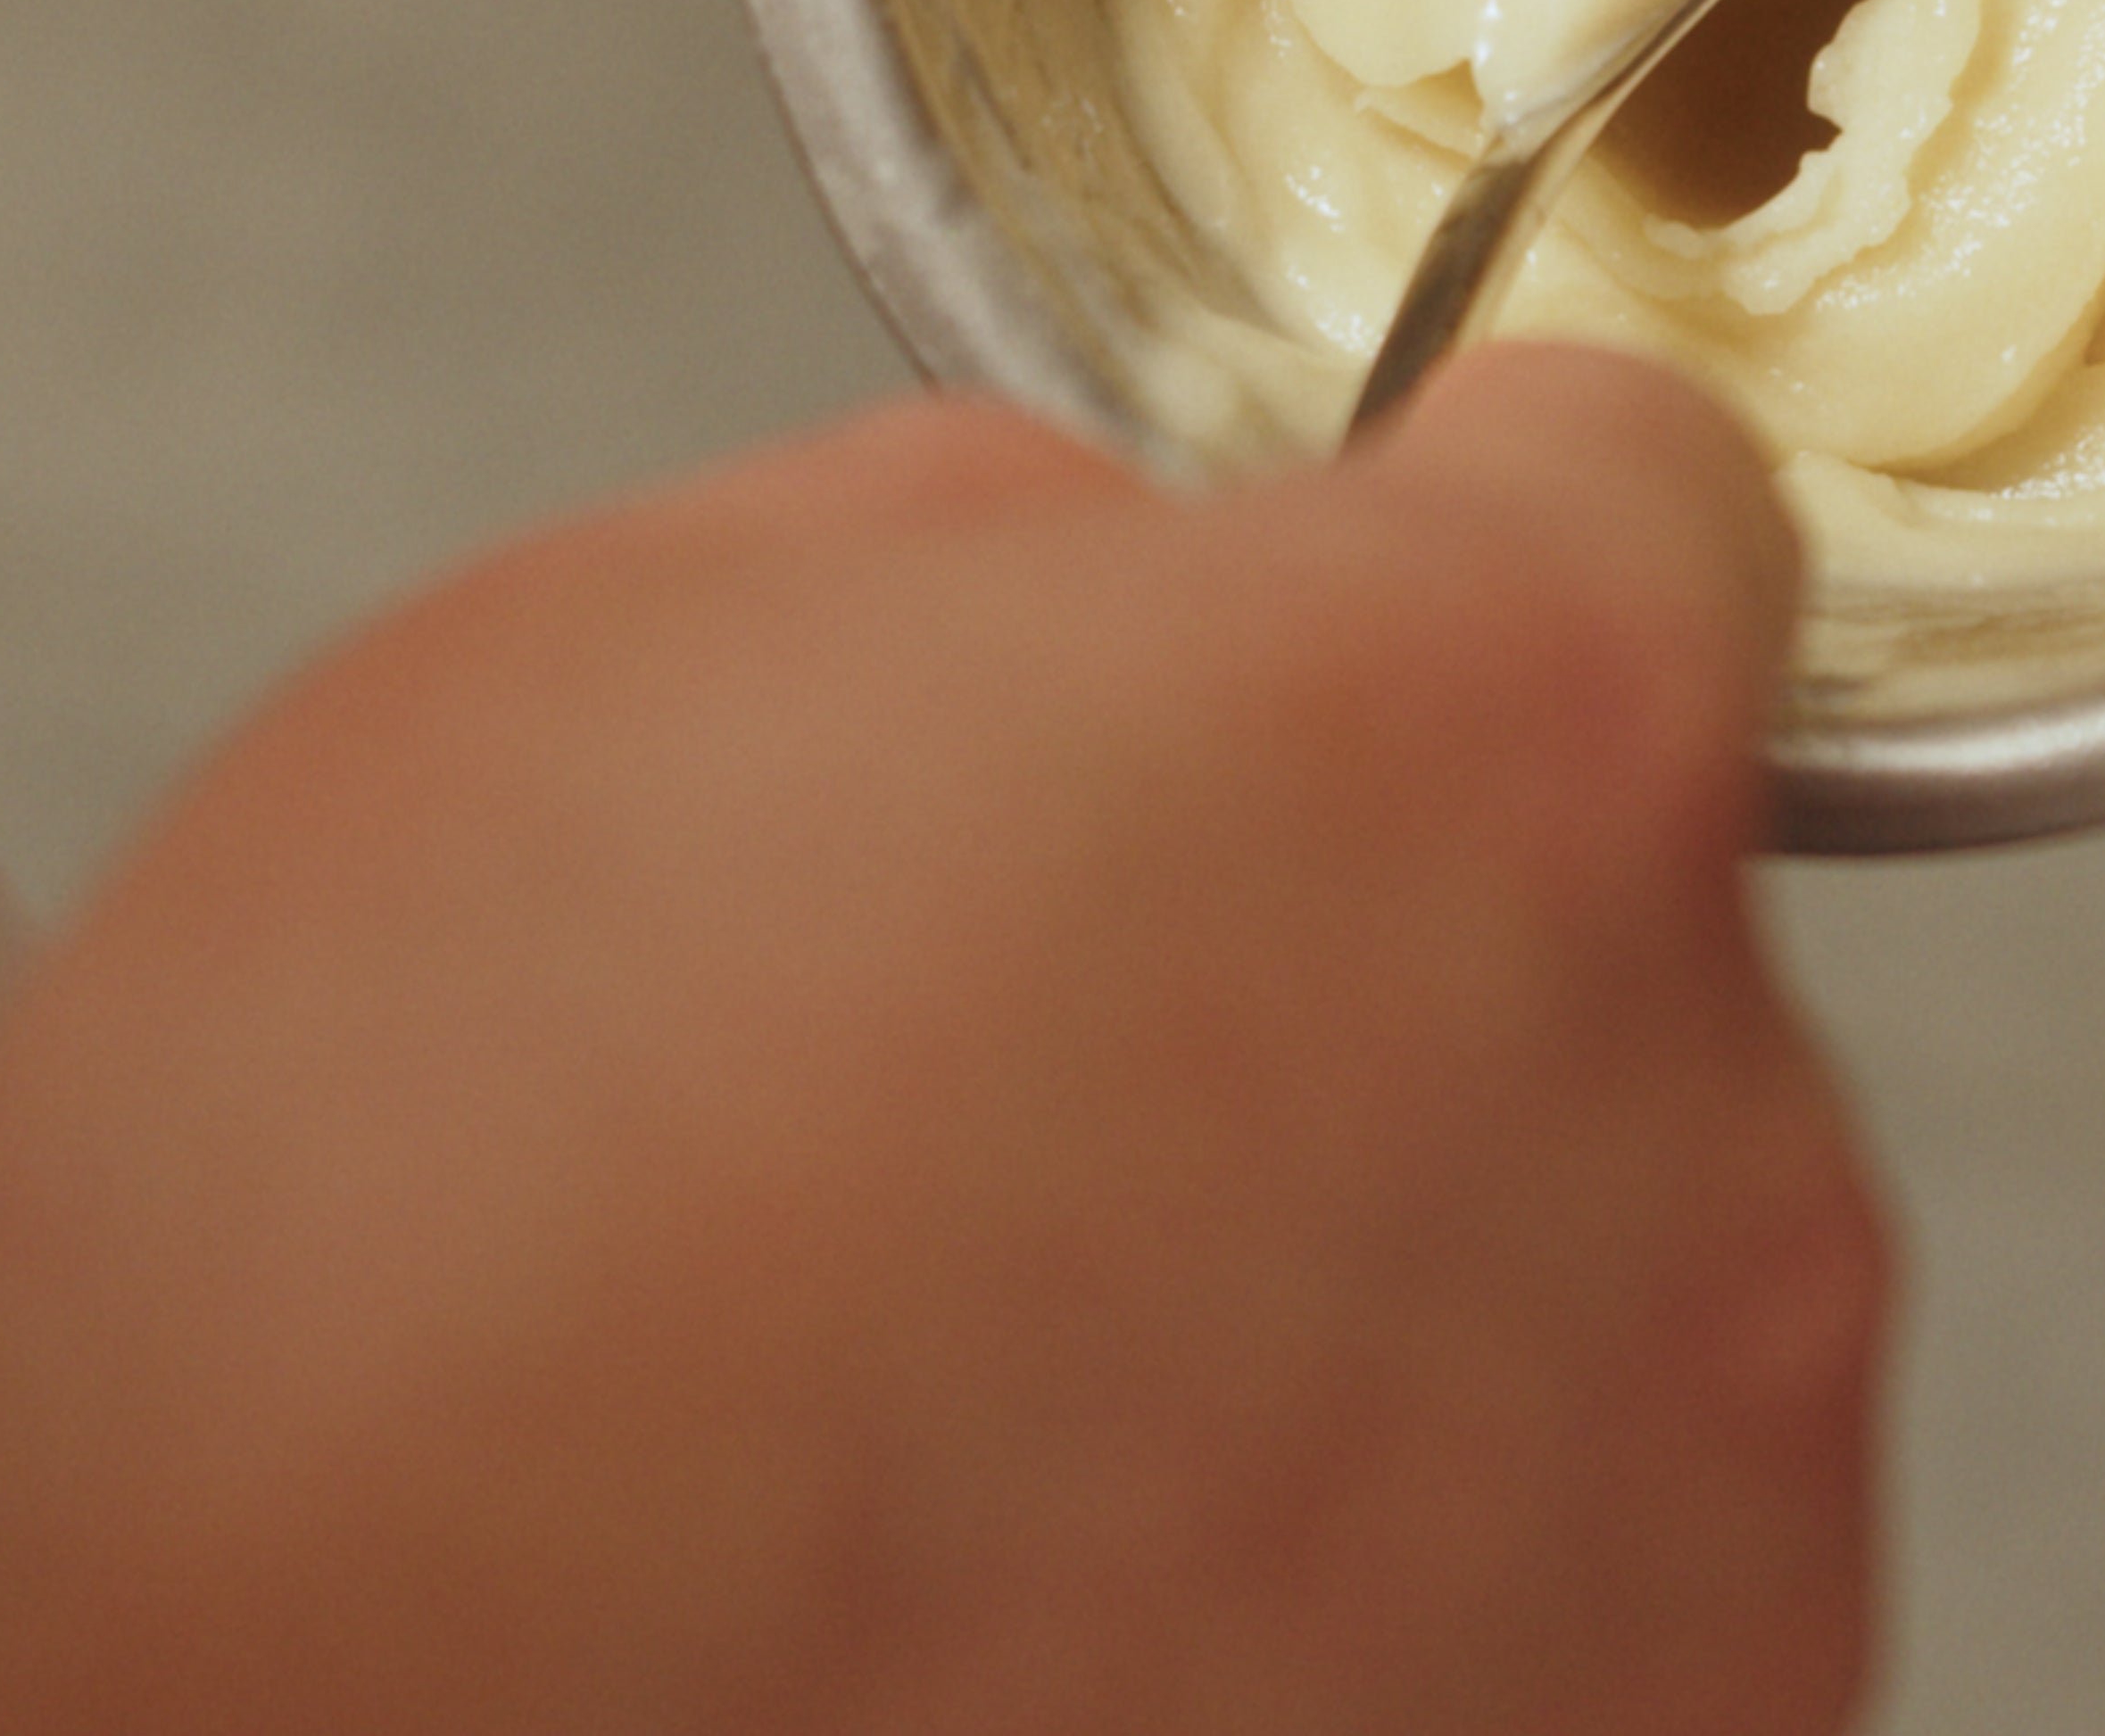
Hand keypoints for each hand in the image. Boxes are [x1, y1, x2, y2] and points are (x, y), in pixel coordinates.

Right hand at [0, 350, 1886, 1735]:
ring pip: (1592, 1253)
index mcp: (1487, 725)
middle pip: (1595, 914)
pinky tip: (1090, 1614)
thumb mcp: (624, 658)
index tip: (1357, 617)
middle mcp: (1705, 1100)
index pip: (1641, 489)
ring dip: (1373, 1281)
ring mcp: (1722, 1491)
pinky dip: (1398, 1579)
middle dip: (1362, 948)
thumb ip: (1012, 550)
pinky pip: (1583, 1567)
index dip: (1462, 527)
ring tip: (1014, 1403)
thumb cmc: (382, 1318)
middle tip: (1043, 1092)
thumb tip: (1132, 602)